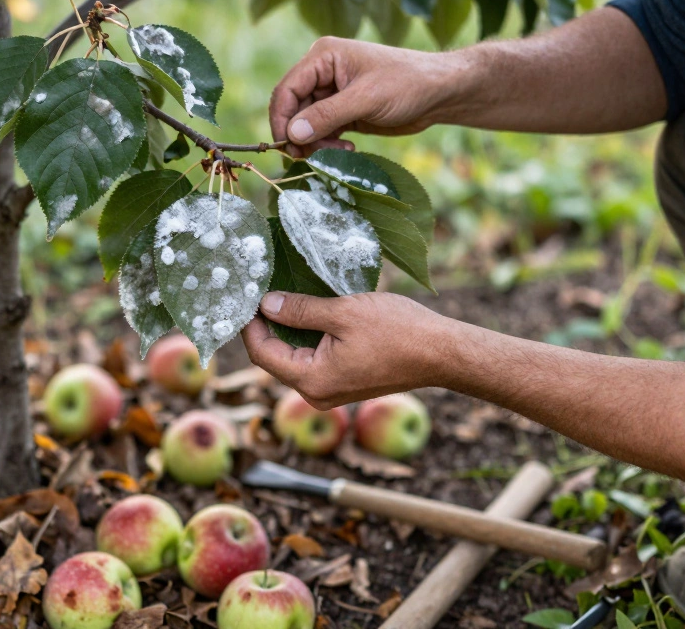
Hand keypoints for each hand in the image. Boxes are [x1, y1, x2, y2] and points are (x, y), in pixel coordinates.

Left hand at [241, 291, 451, 408]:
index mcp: (312, 381)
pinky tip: (305, 311)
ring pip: (294, 358)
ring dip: (286, 330)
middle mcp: (317, 394)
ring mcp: (331, 391)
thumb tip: (266, 305)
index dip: (249, 325)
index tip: (243, 297)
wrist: (441, 353)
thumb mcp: (343, 312)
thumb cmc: (397, 331)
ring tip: (279, 296)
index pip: (262, 354)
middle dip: (265, 326)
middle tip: (257, 291)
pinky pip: (313, 360)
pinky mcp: (345, 383)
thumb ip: (300, 310)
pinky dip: (305, 337)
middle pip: (275, 358)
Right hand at [269, 37, 457, 156]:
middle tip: (314, 157)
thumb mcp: (366, 99)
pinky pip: (322, 131)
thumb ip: (327, 116)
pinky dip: (328, 145)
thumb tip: (293, 133)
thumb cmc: (407, 84)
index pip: (287, 89)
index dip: (282, 119)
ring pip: (306, 124)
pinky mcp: (343, 111)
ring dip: (317, 143)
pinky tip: (347, 150)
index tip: (287, 147)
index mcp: (323, 57)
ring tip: (340, 153)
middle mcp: (323, 72)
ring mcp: (332, 93)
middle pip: (294, 109)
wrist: (440, 93)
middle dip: (301, 135)